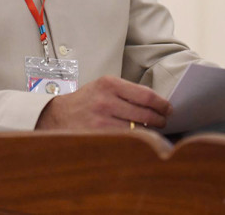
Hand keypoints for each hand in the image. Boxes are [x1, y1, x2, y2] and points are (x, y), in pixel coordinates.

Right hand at [35, 75, 173, 129]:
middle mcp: (106, 101)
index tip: (168, 108)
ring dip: (150, 132)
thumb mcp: (103, 87)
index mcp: (109, 84)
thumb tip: (156, 102)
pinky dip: (136, 141)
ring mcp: (101, 120)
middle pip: (145, 113)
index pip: (146, 95)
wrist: (57, 115)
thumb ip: (127, 92)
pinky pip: (125, 140)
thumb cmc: (86, 101)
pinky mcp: (98, 136)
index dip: (161, 104)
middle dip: (159, 119)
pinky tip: (140, 140)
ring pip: (137, 129)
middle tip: (164, 121)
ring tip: (154, 131)